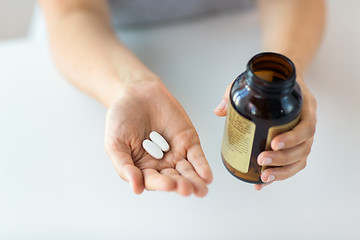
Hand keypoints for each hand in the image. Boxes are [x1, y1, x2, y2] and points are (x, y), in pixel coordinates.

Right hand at [105, 80, 212, 196]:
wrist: (136, 94)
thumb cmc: (122, 119)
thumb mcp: (115, 143)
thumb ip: (124, 166)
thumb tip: (136, 188)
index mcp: (143, 169)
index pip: (153, 181)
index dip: (162, 184)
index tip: (169, 185)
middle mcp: (161, 165)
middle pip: (173, 179)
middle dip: (181, 185)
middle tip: (186, 189)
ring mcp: (176, 154)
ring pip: (187, 171)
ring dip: (195, 181)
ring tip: (200, 189)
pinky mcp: (188, 142)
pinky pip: (197, 156)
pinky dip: (202, 166)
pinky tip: (207, 177)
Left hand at [214, 75, 316, 189]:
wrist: (284, 82)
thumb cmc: (271, 83)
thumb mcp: (253, 83)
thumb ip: (235, 94)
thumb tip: (219, 111)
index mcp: (304, 106)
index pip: (306, 125)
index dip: (292, 137)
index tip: (273, 143)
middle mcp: (307, 123)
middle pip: (304, 147)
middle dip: (283, 158)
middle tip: (262, 160)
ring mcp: (304, 136)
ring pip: (301, 159)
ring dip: (283, 171)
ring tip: (264, 177)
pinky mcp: (297, 146)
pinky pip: (294, 164)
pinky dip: (280, 175)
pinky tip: (264, 182)